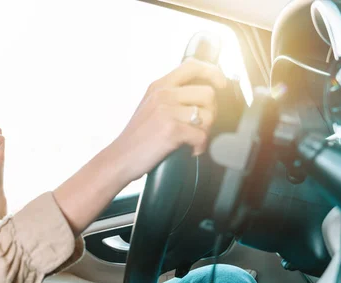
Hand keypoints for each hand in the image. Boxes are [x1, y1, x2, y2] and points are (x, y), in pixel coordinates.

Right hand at [115, 58, 225, 181]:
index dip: (213, 72)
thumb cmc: (137, 138)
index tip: (220, 84)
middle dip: (211, 113)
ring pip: (209, 115)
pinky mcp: (171, 130)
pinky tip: (190, 150)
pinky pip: (201, 135)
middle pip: (208, 93)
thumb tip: (201, 93)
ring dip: (206, 131)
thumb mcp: (149, 106)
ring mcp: (166, 111)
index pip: (192, 66)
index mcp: (158, 86)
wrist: (119, 159)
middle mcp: (163, 94)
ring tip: (193, 139)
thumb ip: (169, 95)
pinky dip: (199, 147)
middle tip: (201, 126)